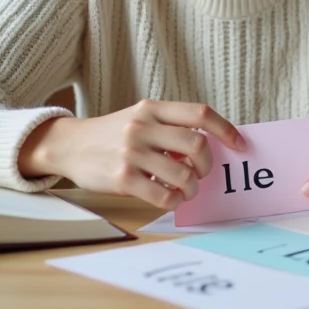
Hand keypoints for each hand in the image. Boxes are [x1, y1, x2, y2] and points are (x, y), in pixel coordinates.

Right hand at [18, 100, 244, 208]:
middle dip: (208, 165)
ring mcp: (132, 152)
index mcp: (152, 108)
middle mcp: (143, 126)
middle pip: (197, 146)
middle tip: (202, 173)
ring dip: (193, 187)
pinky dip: (174, 200)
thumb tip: (208, 146)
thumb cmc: (111, 134)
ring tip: (187, 190)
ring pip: (184, 174)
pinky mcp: (122, 177)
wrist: (68, 145)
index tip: (240, 145)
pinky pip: (163, 194)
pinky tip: (170, 198)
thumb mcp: (139, 118)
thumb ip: (169, 127)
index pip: (200, 114)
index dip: (226, 130)